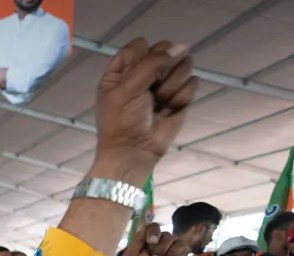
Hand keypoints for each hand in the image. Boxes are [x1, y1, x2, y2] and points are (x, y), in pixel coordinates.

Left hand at [93, 39, 196, 184]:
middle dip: (162, 71)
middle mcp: (144, 72)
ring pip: (183, 64)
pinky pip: (192, 83)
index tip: (138, 77)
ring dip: (171, 86)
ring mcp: (164, 82)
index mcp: (122, 68)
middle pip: (166, 50)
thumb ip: (151, 63)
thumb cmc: (121, 122)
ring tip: (158, 103)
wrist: (134, 152)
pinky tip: (167, 111)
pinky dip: (181, 98)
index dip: (145, 57)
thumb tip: (180, 48)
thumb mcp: (126, 89)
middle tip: (150, 92)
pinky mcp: (180, 95)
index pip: (141, 44)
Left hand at [120, 222, 186, 255]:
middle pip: (162, 231)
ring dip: (164, 250)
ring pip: (171, 237)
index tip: (150, 241)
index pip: (152, 227)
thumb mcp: (131, 255)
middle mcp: (158, 243)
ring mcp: (169, 248)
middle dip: (157, 245)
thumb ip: (138, 239)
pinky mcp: (180, 254)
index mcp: (145, 242)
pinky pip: (181, 244)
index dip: (152, 231)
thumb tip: (148, 227)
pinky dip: (174, 253)